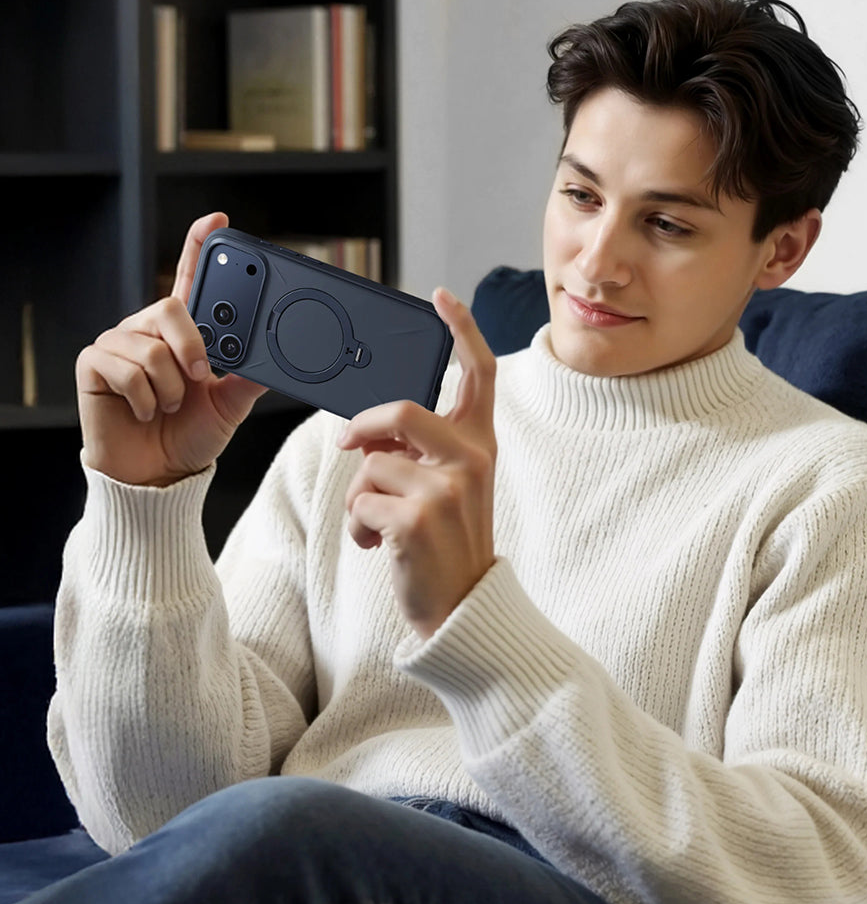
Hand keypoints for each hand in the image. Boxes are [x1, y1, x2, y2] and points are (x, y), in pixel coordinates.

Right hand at [76, 212, 266, 485]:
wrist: (159, 471)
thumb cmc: (191, 434)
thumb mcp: (230, 406)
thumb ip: (248, 379)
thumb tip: (273, 358)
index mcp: (185, 331)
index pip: (190, 279)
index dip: (199, 246)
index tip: (217, 220)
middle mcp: (150, 329)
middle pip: (171, 307)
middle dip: (194, 346)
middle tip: (202, 376)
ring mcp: (120, 343)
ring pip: (153, 347)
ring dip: (172, 388)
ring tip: (170, 406)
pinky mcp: (94, 363)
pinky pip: (127, 369)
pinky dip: (146, 399)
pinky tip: (146, 411)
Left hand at [339, 288, 496, 638]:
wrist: (462, 606)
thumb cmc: (448, 542)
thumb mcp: (449, 486)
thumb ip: (421, 450)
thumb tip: (368, 432)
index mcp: (480, 445)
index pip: (479, 373)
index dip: (462, 329)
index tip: (441, 298)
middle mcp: (471, 459)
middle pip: (400, 410)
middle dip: (363, 426)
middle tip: (349, 442)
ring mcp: (446, 490)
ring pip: (371, 464)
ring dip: (359, 497)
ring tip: (378, 525)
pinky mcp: (417, 520)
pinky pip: (360, 502)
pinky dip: (358, 527)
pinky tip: (378, 546)